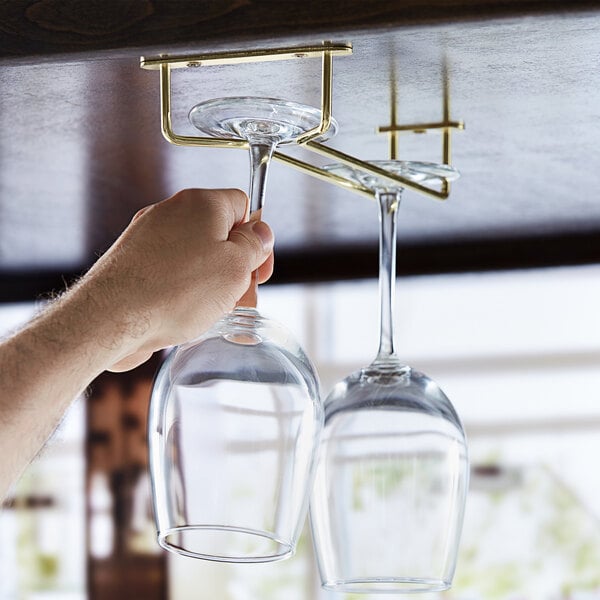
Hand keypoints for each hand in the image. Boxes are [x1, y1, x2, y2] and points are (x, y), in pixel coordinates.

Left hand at [76, 188, 273, 370]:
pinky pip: (173, 272)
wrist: (112, 318)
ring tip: (216, 312)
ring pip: (197, 257)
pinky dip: (187, 291)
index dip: (258, 237)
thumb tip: (260, 234)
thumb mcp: (236, 267)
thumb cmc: (174, 291)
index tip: (259, 266)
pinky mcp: (135, 264)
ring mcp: (150, 238)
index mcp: (201, 204)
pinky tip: (190, 315)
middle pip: (221, 234)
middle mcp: (171, 213)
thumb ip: (254, 246)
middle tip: (243, 296)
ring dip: (214, 283)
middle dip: (238, 266)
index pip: (243, 205)